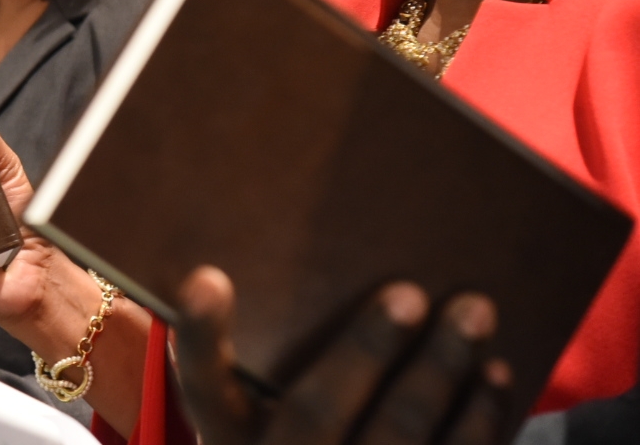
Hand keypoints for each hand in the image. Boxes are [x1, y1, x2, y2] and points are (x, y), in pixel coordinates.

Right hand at [174, 267, 510, 444]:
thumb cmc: (303, 444)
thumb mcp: (263, 423)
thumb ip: (266, 362)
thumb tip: (303, 267)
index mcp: (232, 442)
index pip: (202, 388)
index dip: (201, 335)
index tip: (209, 276)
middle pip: (315, 413)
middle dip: (366, 350)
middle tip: (408, 292)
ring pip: (396, 442)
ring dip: (441, 374)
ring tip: (474, 313)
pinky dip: (478, 421)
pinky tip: (492, 377)